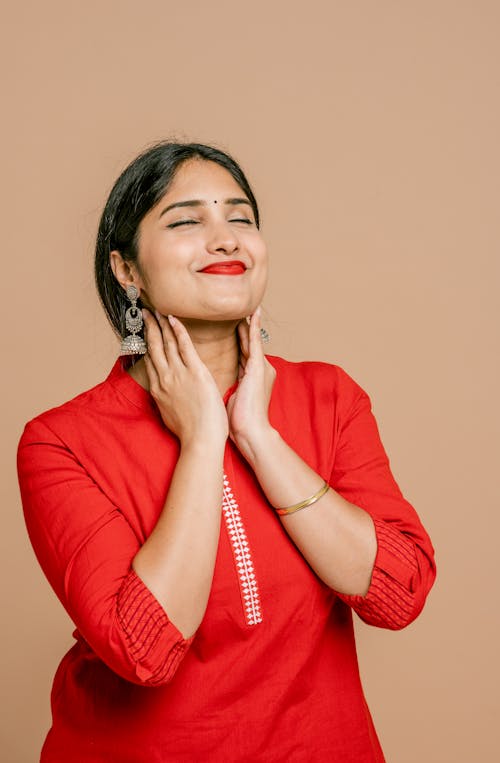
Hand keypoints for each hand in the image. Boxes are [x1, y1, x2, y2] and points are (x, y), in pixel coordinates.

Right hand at [143, 310, 228, 446]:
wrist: (201, 440)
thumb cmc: (191, 433)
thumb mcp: (170, 416)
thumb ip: (167, 401)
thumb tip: (167, 397)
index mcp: (159, 390)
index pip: (151, 361)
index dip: (147, 344)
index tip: (146, 332)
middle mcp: (164, 379)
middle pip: (153, 347)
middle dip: (149, 327)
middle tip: (146, 312)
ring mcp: (178, 374)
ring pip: (166, 343)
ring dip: (160, 323)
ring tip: (157, 310)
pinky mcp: (195, 372)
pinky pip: (184, 346)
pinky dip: (177, 330)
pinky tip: (173, 318)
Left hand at [226, 307, 276, 461]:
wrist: (251, 433)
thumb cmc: (239, 422)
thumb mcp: (232, 398)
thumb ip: (229, 385)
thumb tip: (214, 381)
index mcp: (251, 376)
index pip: (242, 351)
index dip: (237, 337)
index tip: (231, 324)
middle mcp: (259, 369)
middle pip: (246, 342)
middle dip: (242, 326)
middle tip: (237, 307)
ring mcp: (260, 367)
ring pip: (250, 339)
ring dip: (247, 322)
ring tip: (246, 305)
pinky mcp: (258, 368)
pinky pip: (254, 342)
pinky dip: (253, 327)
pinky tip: (253, 313)